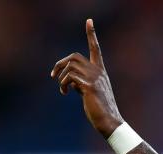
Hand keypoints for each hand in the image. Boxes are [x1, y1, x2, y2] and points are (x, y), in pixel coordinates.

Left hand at [50, 19, 123, 136]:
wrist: (109, 122)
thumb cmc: (99, 110)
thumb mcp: (90, 92)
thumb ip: (81, 82)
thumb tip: (67, 80)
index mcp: (100, 72)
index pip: (95, 49)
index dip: (91, 34)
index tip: (89, 21)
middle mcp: (98, 72)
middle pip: (74, 57)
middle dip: (60, 64)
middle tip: (53, 76)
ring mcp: (94, 78)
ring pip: (70, 66)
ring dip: (60, 77)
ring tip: (62, 89)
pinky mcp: (89, 86)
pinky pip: (69, 78)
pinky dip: (62, 84)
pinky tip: (64, 93)